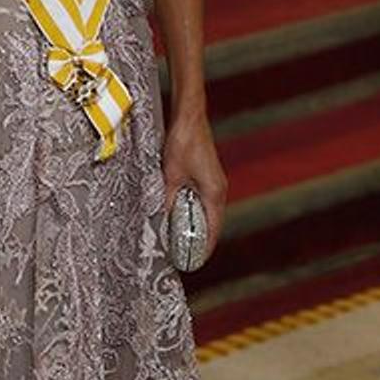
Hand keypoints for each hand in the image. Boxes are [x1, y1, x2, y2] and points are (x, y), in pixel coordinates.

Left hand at [162, 107, 226, 257]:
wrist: (190, 117)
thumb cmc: (183, 143)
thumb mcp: (171, 174)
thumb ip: (168, 199)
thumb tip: (162, 220)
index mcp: (214, 193)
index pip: (212, 229)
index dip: (204, 247)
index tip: (195, 262)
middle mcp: (218, 190)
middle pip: (211, 223)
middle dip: (199, 240)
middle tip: (185, 256)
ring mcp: (214, 182)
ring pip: (206, 212)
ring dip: (196, 226)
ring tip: (181, 241)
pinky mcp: (207, 175)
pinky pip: (202, 201)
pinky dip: (193, 212)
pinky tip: (180, 217)